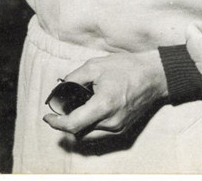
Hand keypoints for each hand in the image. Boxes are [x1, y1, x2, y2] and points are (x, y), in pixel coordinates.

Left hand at [42, 50, 167, 141]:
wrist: (154, 76)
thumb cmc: (126, 68)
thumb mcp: (94, 66)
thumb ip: (74, 78)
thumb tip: (61, 88)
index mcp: (103, 105)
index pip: (73, 124)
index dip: (56, 124)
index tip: (47, 118)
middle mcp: (111, 121)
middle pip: (79, 133)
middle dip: (66, 125)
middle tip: (60, 111)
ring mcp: (119, 127)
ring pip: (90, 136)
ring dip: (78, 127)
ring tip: (74, 110)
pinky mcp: (124, 129)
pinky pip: (101, 134)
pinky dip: (90, 127)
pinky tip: (88, 112)